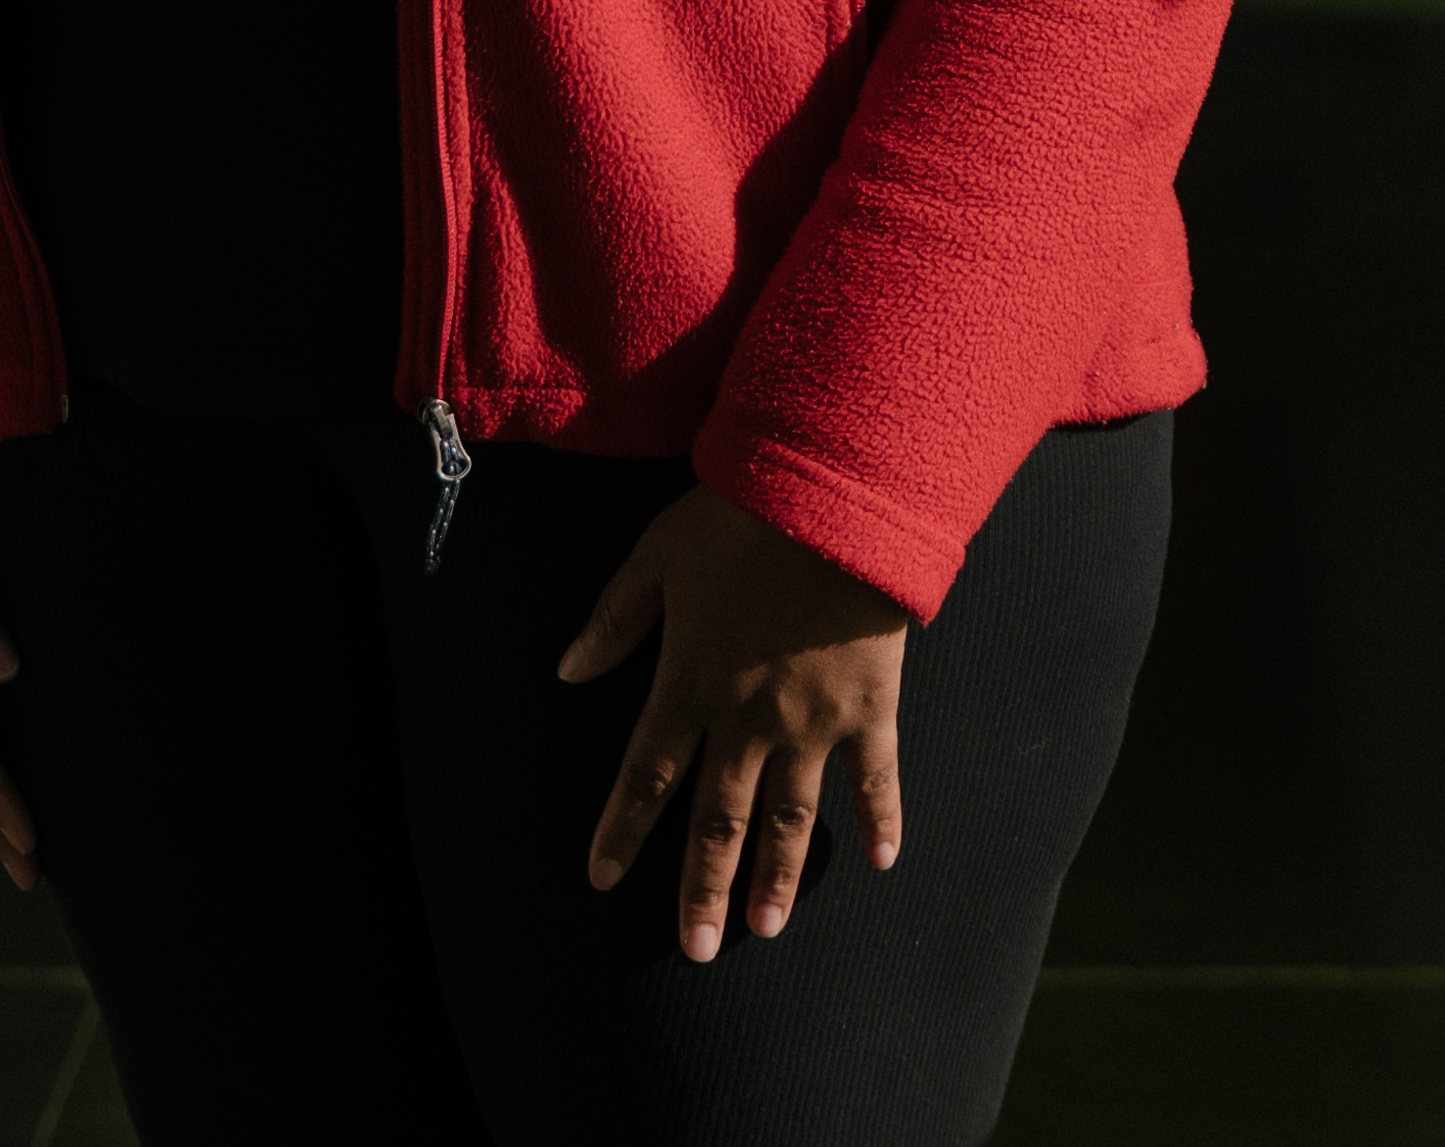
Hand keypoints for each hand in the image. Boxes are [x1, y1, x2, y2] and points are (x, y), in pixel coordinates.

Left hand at [560, 488, 911, 959]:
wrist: (832, 495)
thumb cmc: (739, 516)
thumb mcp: (655, 556)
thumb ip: (613, 620)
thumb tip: (565, 671)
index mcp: (688, 682)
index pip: (646, 775)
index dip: (621, 830)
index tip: (600, 880)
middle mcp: (746, 718)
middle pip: (718, 820)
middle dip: (702, 888)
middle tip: (694, 949)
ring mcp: (812, 721)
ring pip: (790, 818)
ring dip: (776, 877)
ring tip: (765, 929)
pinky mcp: (869, 707)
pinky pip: (875, 778)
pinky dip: (879, 819)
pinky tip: (879, 862)